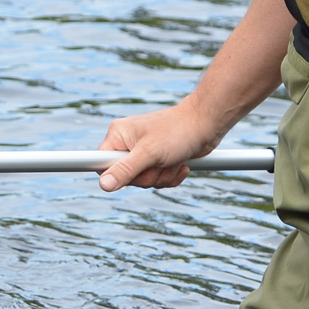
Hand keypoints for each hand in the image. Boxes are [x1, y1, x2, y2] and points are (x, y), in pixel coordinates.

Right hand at [97, 103, 219, 191]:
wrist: (207, 124)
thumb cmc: (179, 131)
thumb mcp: (150, 153)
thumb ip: (125, 170)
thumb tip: (103, 185)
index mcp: (118, 135)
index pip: (100, 164)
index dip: (110, 174)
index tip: (120, 175)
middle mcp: (128, 143)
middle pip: (124, 178)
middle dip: (147, 177)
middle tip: (159, 162)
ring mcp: (143, 152)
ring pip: (143, 181)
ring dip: (162, 177)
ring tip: (173, 160)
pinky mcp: (158, 160)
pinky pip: (157, 180)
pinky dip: (171, 177)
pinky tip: (181, 164)